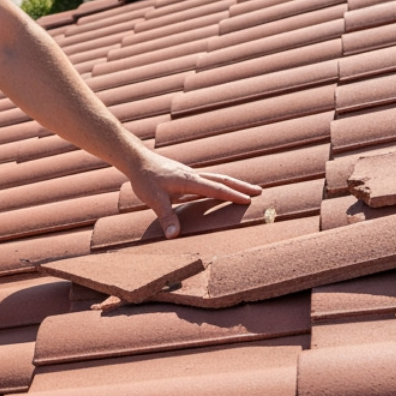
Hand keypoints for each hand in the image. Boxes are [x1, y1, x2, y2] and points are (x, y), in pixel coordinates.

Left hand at [123, 148, 262, 239]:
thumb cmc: (145, 178)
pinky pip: (209, 181)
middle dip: (241, 186)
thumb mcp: (154, 199)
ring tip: (248, 190)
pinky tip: (222, 191)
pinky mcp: (186, 177)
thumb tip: (174, 235)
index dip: (231, 194)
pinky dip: (220, 185)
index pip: (215, 188)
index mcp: (189, 180)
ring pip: (216, 179)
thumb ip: (166, 216)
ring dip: (232, 184)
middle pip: (222, 180)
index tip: (248, 200)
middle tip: (259, 191)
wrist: (136, 160)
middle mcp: (193, 176)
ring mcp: (190, 175)